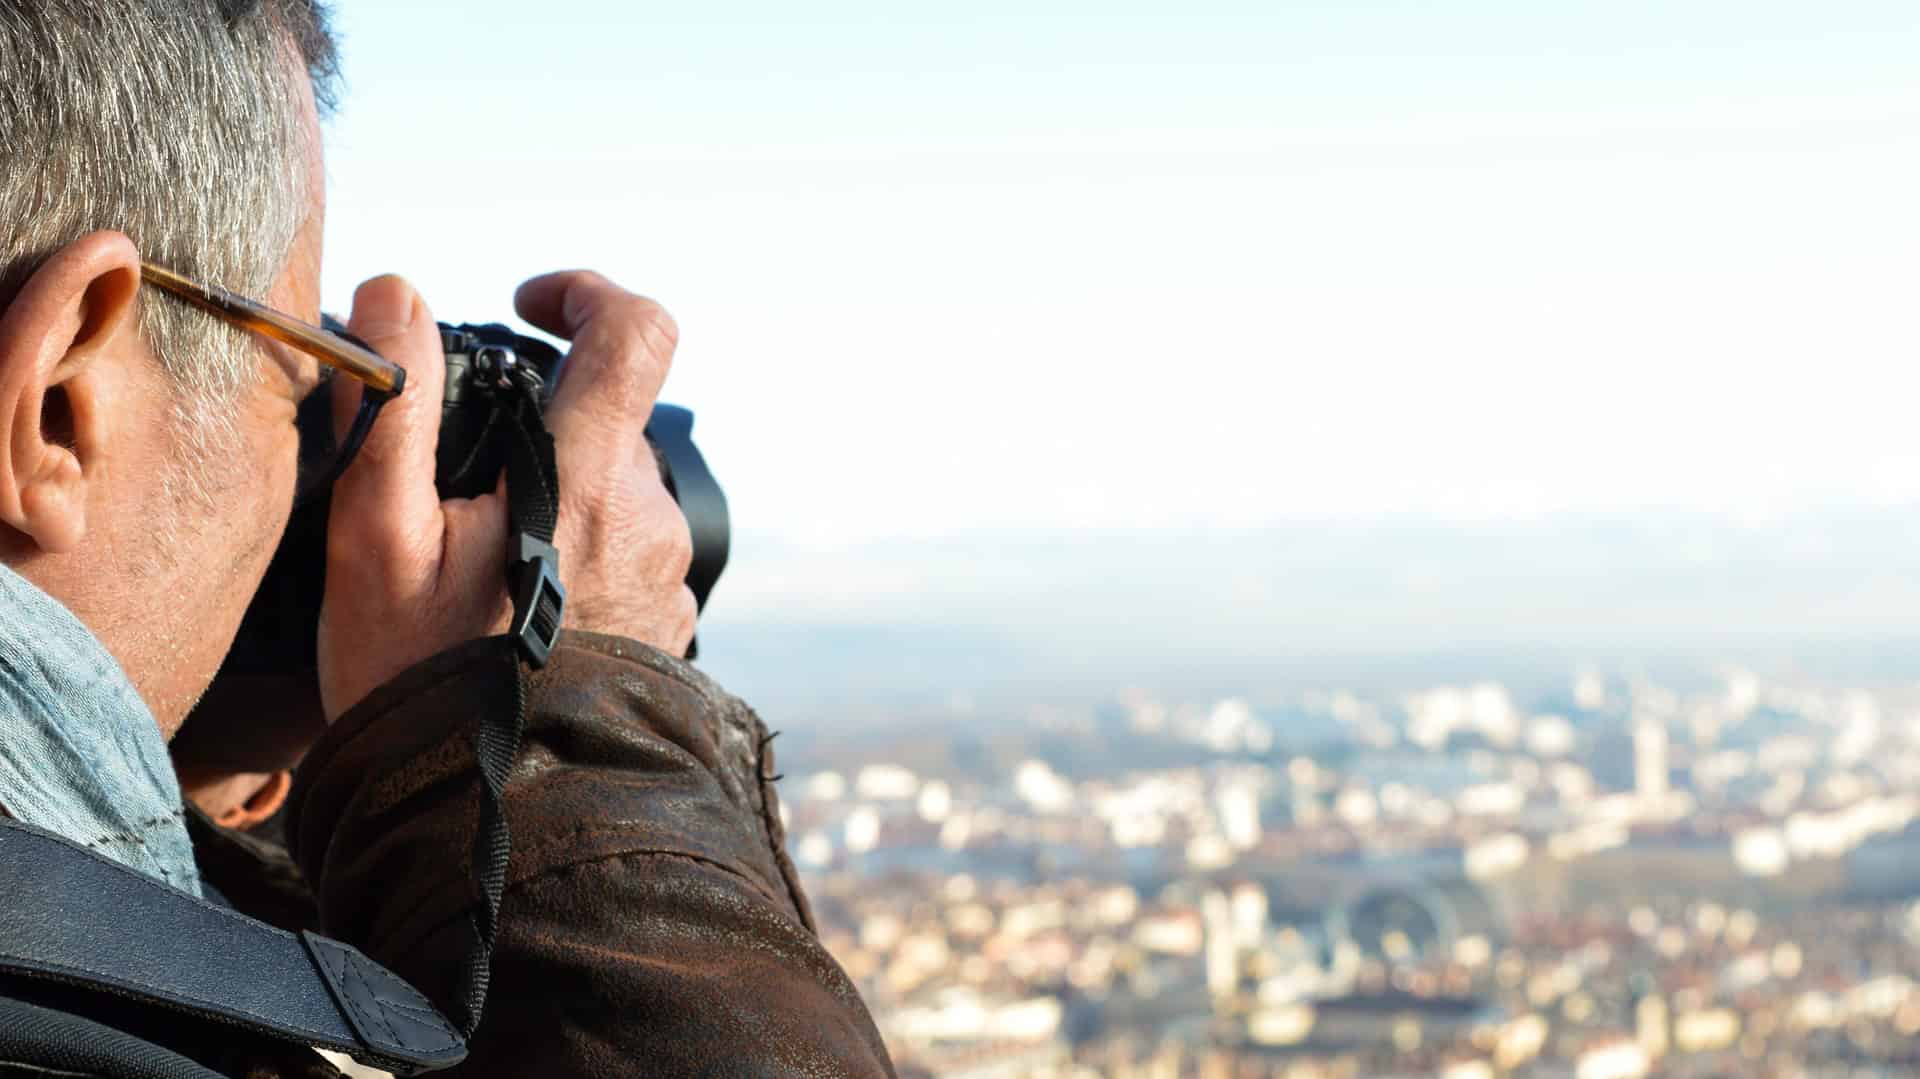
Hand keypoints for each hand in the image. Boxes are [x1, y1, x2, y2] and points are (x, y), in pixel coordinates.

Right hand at [316, 272, 696, 721]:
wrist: (488, 814)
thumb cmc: (419, 677)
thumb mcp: (376, 540)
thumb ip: (393, 406)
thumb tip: (397, 290)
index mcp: (588, 480)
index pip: (637, 334)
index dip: (588, 294)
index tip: (529, 306)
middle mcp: (649, 520)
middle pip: (611, 421)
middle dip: (540, 428)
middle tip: (458, 489)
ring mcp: (668, 578)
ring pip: (618, 490)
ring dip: (559, 497)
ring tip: (480, 564)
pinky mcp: (670, 627)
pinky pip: (630, 553)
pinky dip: (581, 553)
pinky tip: (520, 607)